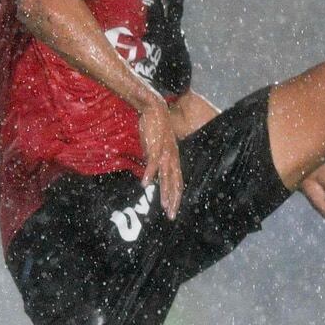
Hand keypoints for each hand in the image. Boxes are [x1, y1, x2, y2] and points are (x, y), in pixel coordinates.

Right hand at [138, 103, 181, 218]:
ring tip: (164, 206)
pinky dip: (150, 174)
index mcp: (173, 159)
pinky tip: (146, 184)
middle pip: (175, 183)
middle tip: (171, 216)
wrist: (155, 109)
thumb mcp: (156, 149)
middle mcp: (172, 158)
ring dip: (165, 192)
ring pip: (167, 176)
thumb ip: (155, 162)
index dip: (176, 196)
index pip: (177, 181)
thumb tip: (151, 174)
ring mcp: (165, 153)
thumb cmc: (155, 129)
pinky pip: (153, 163)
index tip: (172, 210)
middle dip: (173, 200)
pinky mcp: (155, 147)